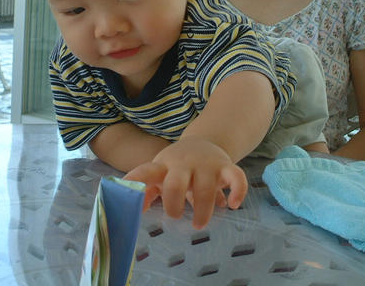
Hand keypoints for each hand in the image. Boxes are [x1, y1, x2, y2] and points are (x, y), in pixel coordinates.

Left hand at [124, 138, 247, 228]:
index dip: (135, 182)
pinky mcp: (226, 166)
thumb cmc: (178, 166)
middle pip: (175, 184)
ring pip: (205, 189)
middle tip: (175, 216)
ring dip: (203, 211)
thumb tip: (133, 209)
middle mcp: (183, 163)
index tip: (126, 194)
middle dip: (173, 204)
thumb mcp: (160, 173)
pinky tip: (233, 204)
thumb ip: (147, 190)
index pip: (145, 172)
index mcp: (163, 166)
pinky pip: (236, 177)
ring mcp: (206, 164)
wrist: (205, 141)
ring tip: (199, 224)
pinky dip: (237, 191)